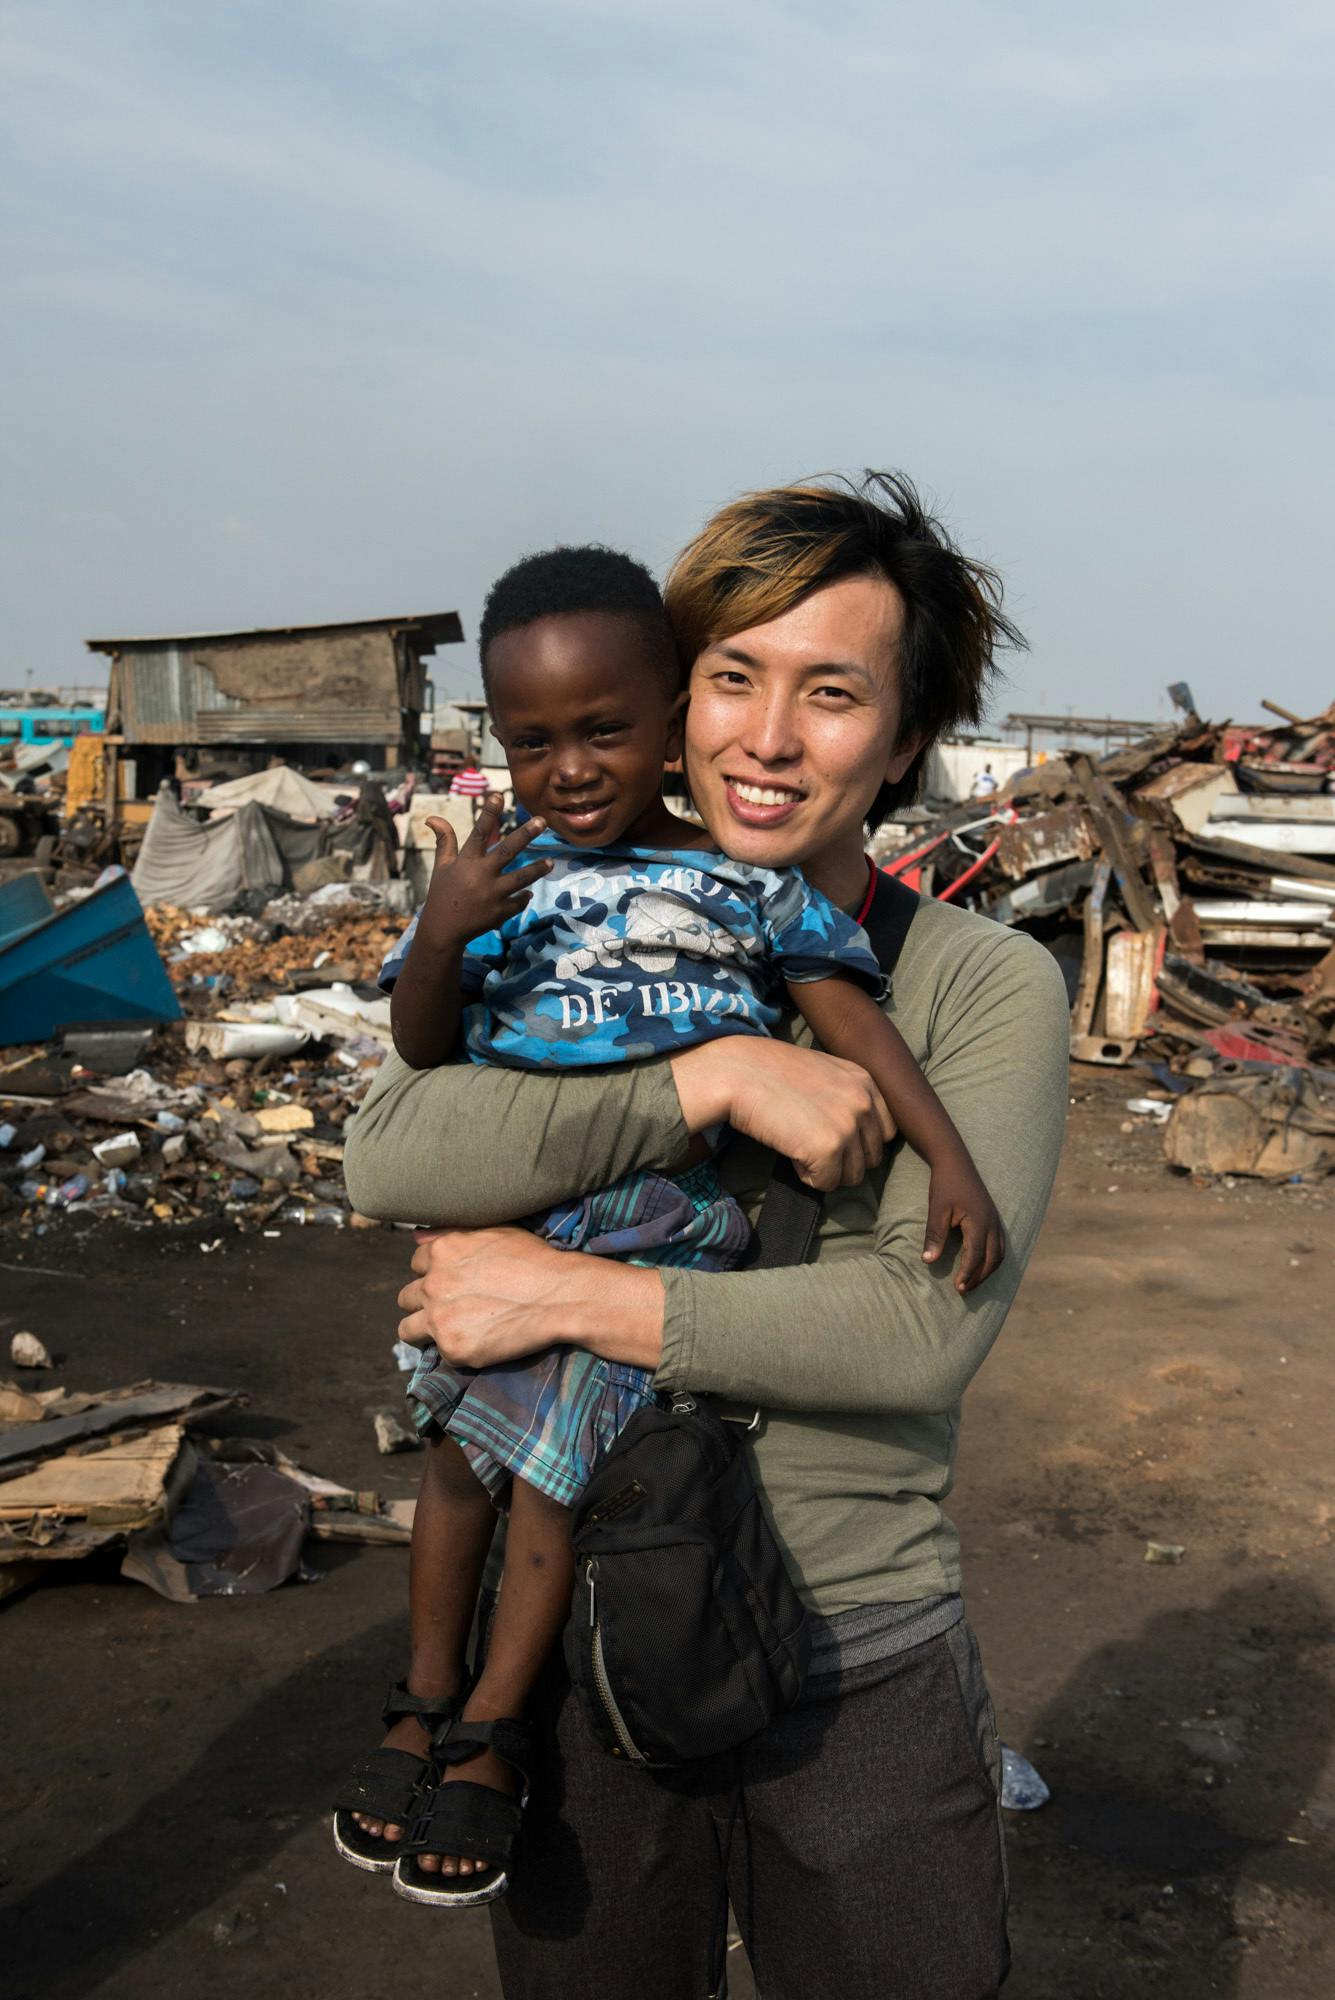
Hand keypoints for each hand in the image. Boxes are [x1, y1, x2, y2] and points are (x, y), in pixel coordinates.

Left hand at [397, 1227, 572, 1365]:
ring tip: (450, 1332)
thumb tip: (417, 1239)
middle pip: (406, 1297)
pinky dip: (457, 1350)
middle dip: (425, 1303)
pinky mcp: (452, 1348)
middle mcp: (433, 1283)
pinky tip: (479, 1343)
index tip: (452, 1283)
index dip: (434, 1273)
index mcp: (442, 1252)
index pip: (416, 1264)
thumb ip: (452, 1233)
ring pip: (407, 1329)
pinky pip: (439, 1353)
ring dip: (424, 1330)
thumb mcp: (494, 1231)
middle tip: (451, 1309)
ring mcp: (440, 1317)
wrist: (560, 1296)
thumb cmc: (534, 1260)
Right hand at [415, 795, 550, 949]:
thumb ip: (444, 841)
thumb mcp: (442, 866)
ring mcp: (492, 894)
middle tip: (543, 821)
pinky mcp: (499, 913)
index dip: (488, 813)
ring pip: (521, 878)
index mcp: (466, 861)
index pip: (479, 832)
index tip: (498, 795)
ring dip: (537, 869)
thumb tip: (432, 817)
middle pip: (507, 850)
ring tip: (550, 862)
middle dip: (526, 834)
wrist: (443, 930)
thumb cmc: (442, 893)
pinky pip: (518, 902)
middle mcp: (480, 875)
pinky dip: (524, 897)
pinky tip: (528, 892)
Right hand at [670, 1037, 894, 1190]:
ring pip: (852, 1175)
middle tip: (810, 1144)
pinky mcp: (828, 1148)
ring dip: (826, 1169)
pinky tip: (790, 1152)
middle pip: (872, 1157)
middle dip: (844, 1159)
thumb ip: (846, 1095)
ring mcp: (848, 1125)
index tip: (832, 1136)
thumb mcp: (822, 1071)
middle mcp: (864, 1102)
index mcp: (865, 1081)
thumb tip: (856, 1134)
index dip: (859, 1141)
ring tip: (799, 1145)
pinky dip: (807, 1175)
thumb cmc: (770, 1071)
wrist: (738, 1072)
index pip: (887, 1131)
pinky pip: (827, 1183)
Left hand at [921, 1159, 1005, 1293]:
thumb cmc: (945, 1185)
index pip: (976, 1255)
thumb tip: (928, 1261)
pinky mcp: (994, 1218)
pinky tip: (981, 1265)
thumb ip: (934, 1236)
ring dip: (988, 1271)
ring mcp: (996, 1221)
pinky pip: (1000, 1245)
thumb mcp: (937, 1210)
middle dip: (979, 1277)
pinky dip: (993, 1260)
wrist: (955, 1162)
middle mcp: (992, 1223)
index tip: (958, 1288)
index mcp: (979, 1222)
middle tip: (963, 1290)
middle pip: (992, 1259)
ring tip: (971, 1282)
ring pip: (999, 1254)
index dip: (967, 1274)